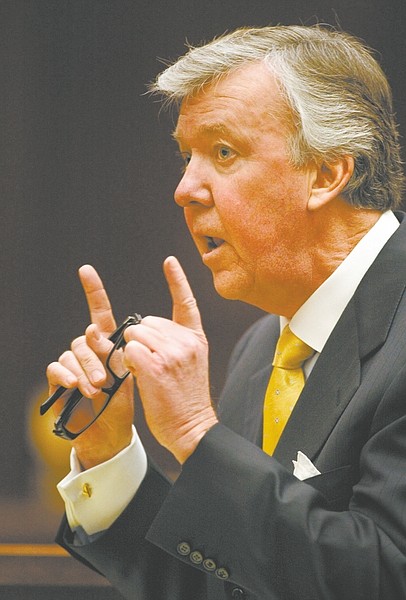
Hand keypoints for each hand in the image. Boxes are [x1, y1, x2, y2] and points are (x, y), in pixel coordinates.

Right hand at [46, 265, 133, 468]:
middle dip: (95, 357)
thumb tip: (97, 333)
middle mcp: (87, 350)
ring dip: (85, 371)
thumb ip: (116, 352)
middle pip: (85, 338)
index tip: (86, 270)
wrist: (110, 433)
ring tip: (96, 391)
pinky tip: (75, 386)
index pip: (99, 312)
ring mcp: (72, 364)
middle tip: (105, 380)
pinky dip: (66, 375)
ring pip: (72, 353)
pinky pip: (56, 368)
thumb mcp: (127, 375)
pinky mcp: (58, 380)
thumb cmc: (122, 402)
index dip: (93, 291)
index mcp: (106, 343)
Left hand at [123, 256, 217, 463]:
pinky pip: (128, 350)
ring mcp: (171, 351)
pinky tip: (141, 377)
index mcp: (196, 339)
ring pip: (134, 334)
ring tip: (147, 373)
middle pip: (146, 322)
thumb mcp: (190, 364)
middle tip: (151, 366)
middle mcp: (186, 341)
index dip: (176, 280)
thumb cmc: (185, 400)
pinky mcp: (154, 364)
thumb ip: (173, 343)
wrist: (193, 428)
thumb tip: (144, 330)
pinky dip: (128, 362)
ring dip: (132, 351)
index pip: (186, 302)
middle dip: (140, 340)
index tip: (169, 261)